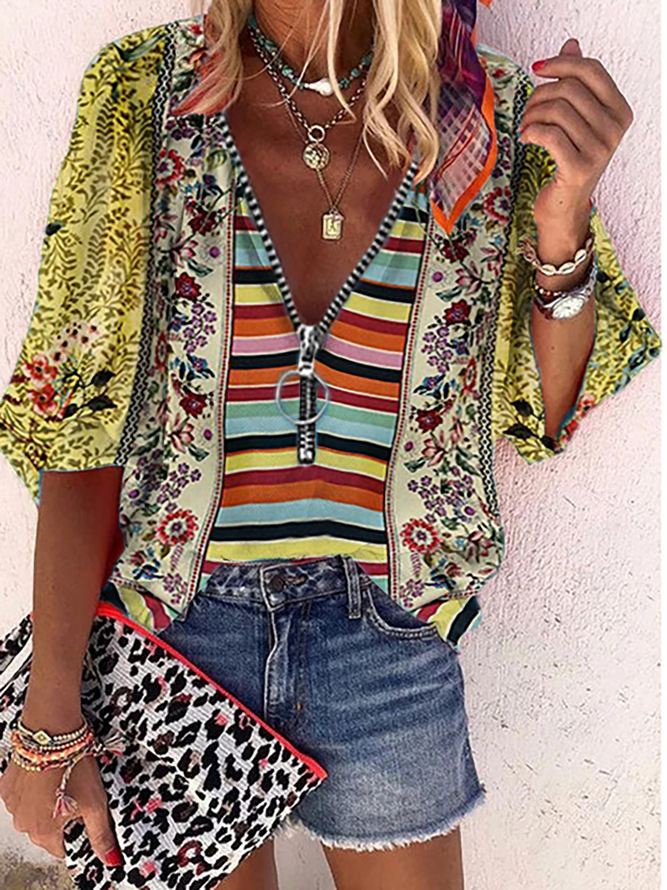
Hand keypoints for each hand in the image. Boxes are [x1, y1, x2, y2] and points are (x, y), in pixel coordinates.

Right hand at [0, 753, 121, 865]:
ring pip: (33, 813)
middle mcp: (23, 823)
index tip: (84, 813)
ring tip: (61, 779)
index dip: (77, 831)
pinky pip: (22, 796)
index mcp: (44, 832)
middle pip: (47, 830)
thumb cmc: (74, 764)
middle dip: (62, 816)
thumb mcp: (95, 803)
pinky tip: (47, 773)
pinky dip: (33, 789)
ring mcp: (12, 805)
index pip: (63, 848)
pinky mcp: (7, 786)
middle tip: (75, 791)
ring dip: (46, 802)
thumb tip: (109, 859)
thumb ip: (100, 835)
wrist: (53, 732)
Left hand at [518, 37, 633, 219]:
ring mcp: (600, 150)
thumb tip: (571, 44)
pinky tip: (526, 139)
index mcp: (620, 111)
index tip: (537, 69)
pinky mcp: (579, 168)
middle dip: (539, 95)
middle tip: (528, 112)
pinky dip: (530, 132)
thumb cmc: (568, 159)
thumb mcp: (575, 118)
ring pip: (556, 110)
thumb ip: (576, 82)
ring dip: (531, 116)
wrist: (564, 206)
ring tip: (526, 128)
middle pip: (569, 89)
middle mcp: (615, 130)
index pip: (591, 70)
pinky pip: (548, 134)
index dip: (560, 63)